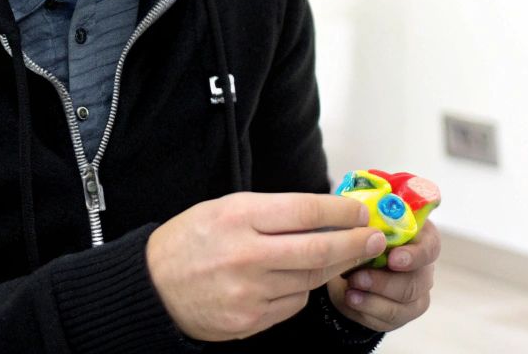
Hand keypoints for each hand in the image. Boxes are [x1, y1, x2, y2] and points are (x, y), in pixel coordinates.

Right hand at [147, 191, 388, 341]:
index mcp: (241, 217)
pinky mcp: (249, 320)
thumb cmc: (193, 240)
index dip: (343, 211)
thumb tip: (327, 212)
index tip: (361, 211)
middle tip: (375, 237)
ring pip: (310, 279)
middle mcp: (246, 255)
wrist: (153, 287)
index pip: (307, 210)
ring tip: (343, 255)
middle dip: (356, 243)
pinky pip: (293, 303)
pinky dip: (300, 289)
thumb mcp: (228, 208)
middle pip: (319, 250)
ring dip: (332, 267)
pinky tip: (292, 278)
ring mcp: (249, 292)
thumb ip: (274, 210)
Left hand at [326, 219, 440, 331]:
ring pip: (403, 304)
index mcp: (421, 238)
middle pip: (416, 281)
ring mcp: (416, 294)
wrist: (347, 268)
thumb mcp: (363, 223)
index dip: (415, 255)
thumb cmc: (360, 238)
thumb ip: (368, 218)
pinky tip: (352, 300)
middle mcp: (424, 267)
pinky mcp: (402, 314)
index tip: (393, 258)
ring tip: (350, 291)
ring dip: (373, 298)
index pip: (430, 247)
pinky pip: (389, 319)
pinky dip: (367, 310)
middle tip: (358, 277)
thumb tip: (359, 213)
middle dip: (385, 282)